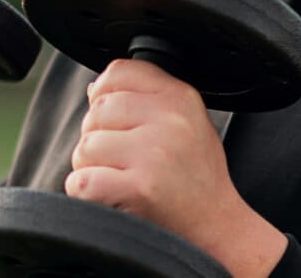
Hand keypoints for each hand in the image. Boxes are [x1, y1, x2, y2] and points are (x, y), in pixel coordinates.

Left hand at [68, 59, 286, 277]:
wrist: (218, 228)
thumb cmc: (198, 178)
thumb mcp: (188, 123)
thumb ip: (146, 100)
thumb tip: (93, 88)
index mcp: (181, 98)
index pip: (119, 72)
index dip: (104, 94)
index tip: (115, 120)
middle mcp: (169, 120)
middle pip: (96, 112)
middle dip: (99, 139)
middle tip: (125, 163)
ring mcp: (153, 154)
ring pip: (85, 148)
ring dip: (93, 169)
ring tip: (123, 181)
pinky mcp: (138, 188)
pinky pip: (82, 181)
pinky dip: (89, 194)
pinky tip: (114, 198)